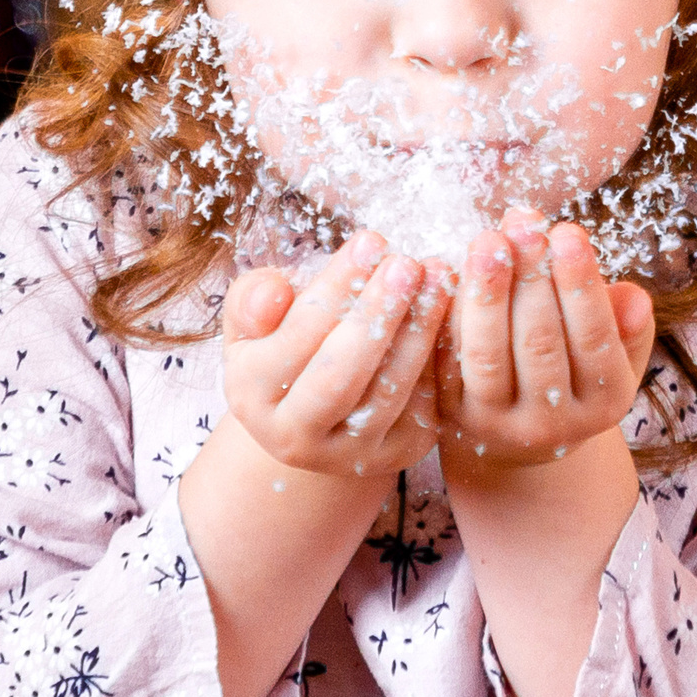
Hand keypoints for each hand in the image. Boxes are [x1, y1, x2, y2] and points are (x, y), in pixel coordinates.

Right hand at [220, 232, 449, 479]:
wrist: (315, 411)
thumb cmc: (284, 345)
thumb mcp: (254, 321)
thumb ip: (252, 300)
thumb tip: (275, 292)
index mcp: (249, 395)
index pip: (295, 337)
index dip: (336, 287)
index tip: (371, 241)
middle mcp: (292, 438)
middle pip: (340, 375)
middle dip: (377, 313)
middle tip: (407, 262)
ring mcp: (347, 455)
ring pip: (388, 393)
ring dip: (417, 331)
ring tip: (438, 279)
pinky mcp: (396, 455)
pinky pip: (422, 405)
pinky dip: (436, 358)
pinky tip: (448, 314)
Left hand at [437, 208, 655, 472]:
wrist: (525, 431)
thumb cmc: (577, 369)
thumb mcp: (616, 352)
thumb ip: (628, 325)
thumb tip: (632, 296)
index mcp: (604, 404)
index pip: (594, 339)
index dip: (580, 284)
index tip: (568, 231)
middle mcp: (554, 424)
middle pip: (540, 345)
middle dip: (531, 277)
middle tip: (525, 223)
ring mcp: (499, 425)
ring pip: (488, 355)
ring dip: (487, 291)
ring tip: (488, 239)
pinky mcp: (454, 417)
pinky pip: (448, 360)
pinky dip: (451, 314)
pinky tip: (453, 270)